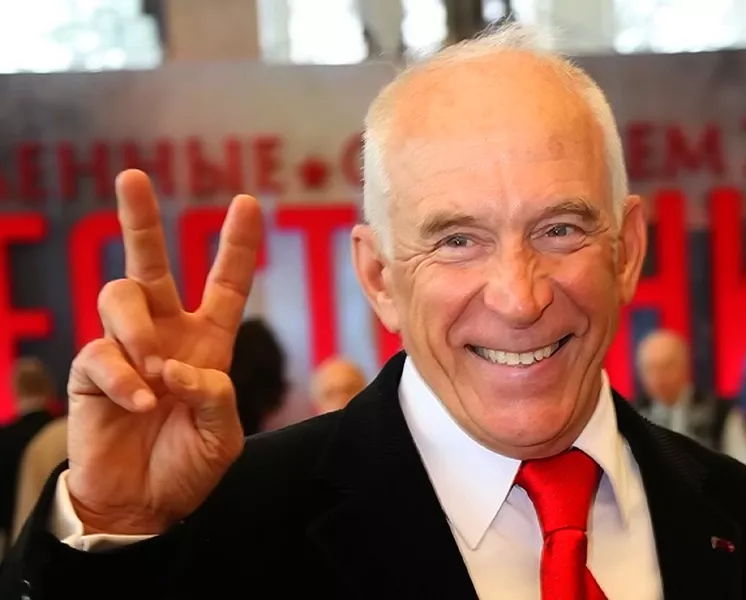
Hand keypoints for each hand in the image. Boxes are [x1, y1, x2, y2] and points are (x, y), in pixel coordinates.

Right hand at [65, 169, 262, 534]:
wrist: (142, 504)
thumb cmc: (188, 465)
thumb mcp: (223, 436)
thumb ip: (217, 398)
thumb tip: (179, 367)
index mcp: (207, 342)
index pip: (224, 284)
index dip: (236, 245)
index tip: (247, 202)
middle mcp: (165, 334)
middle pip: (149, 263)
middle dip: (141, 220)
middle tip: (133, 177)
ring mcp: (125, 349)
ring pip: (120, 296)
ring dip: (140, 329)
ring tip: (156, 370)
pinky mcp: (92, 371)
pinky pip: (102, 353)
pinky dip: (126, 378)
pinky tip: (142, 404)